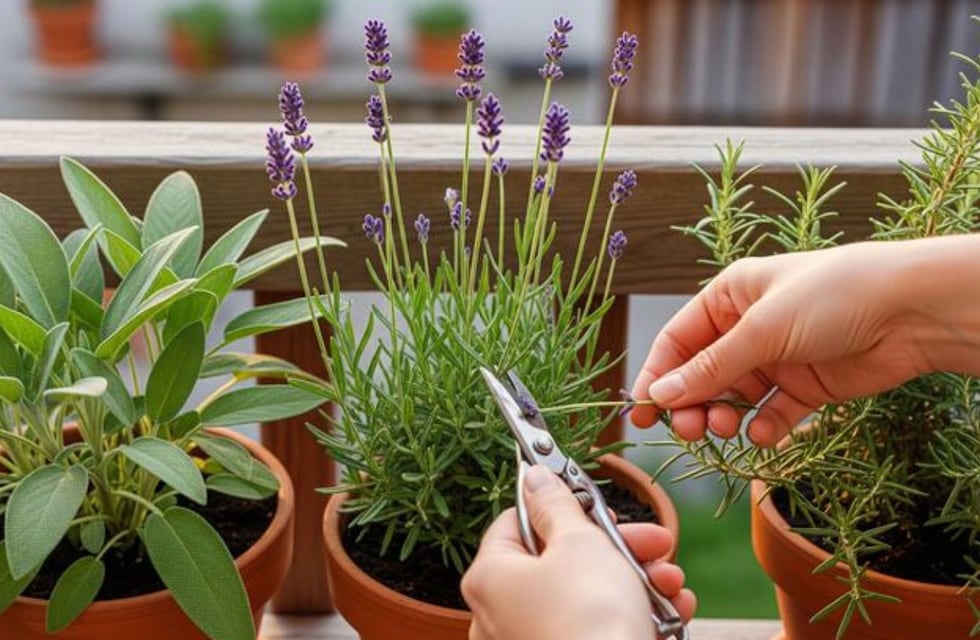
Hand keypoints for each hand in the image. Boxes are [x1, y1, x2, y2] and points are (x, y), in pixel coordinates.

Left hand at [462, 465, 695, 639]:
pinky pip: (598, 629)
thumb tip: (536, 478)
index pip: (517, 523)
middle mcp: (502, 615)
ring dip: (638, 580)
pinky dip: (636, 615)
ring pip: (587, 596)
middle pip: (561, 560)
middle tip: (654, 541)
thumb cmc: (590, 615)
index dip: (561, 507)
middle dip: (619, 547)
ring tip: (671, 581)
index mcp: (490, 578)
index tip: (598, 505)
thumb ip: (557, 505)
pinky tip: (674, 608)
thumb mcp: (579, 542)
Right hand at [631, 235, 979, 445]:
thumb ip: (710, 368)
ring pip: (734, 396)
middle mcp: (749, 326)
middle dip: (690, 402)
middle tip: (686, 430)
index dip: (658, 375)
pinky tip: (765, 432)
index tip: (641, 410)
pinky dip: (764, 426)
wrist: (912, 312)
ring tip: (725, 428)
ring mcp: (779, 357)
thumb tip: (660, 395)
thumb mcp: (762, 330)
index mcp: (731, 296)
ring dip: (723, 416)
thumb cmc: (834, 296)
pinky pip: (772, 412)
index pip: (678, 340)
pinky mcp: (807, 385)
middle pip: (702, 373)